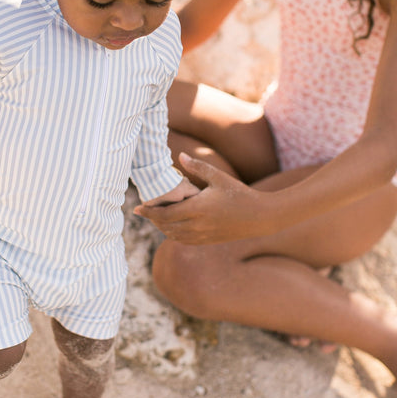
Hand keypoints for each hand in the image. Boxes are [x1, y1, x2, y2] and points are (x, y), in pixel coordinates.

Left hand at [134, 153, 275, 243]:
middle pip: (165, 226)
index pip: (164, 214)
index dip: (148, 212)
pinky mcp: (208, 241)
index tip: (137, 209)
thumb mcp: (218, 177)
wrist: (260, 217)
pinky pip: (184, 241)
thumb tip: (179, 156)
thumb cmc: (240, 193)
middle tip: (144, 211)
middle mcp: (197, 225)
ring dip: (162, 227)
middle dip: (152, 219)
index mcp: (197, 209)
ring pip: (173, 235)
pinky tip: (171, 227)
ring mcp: (202, 235)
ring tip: (156, 217)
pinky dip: (173, 234)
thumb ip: (198, 167)